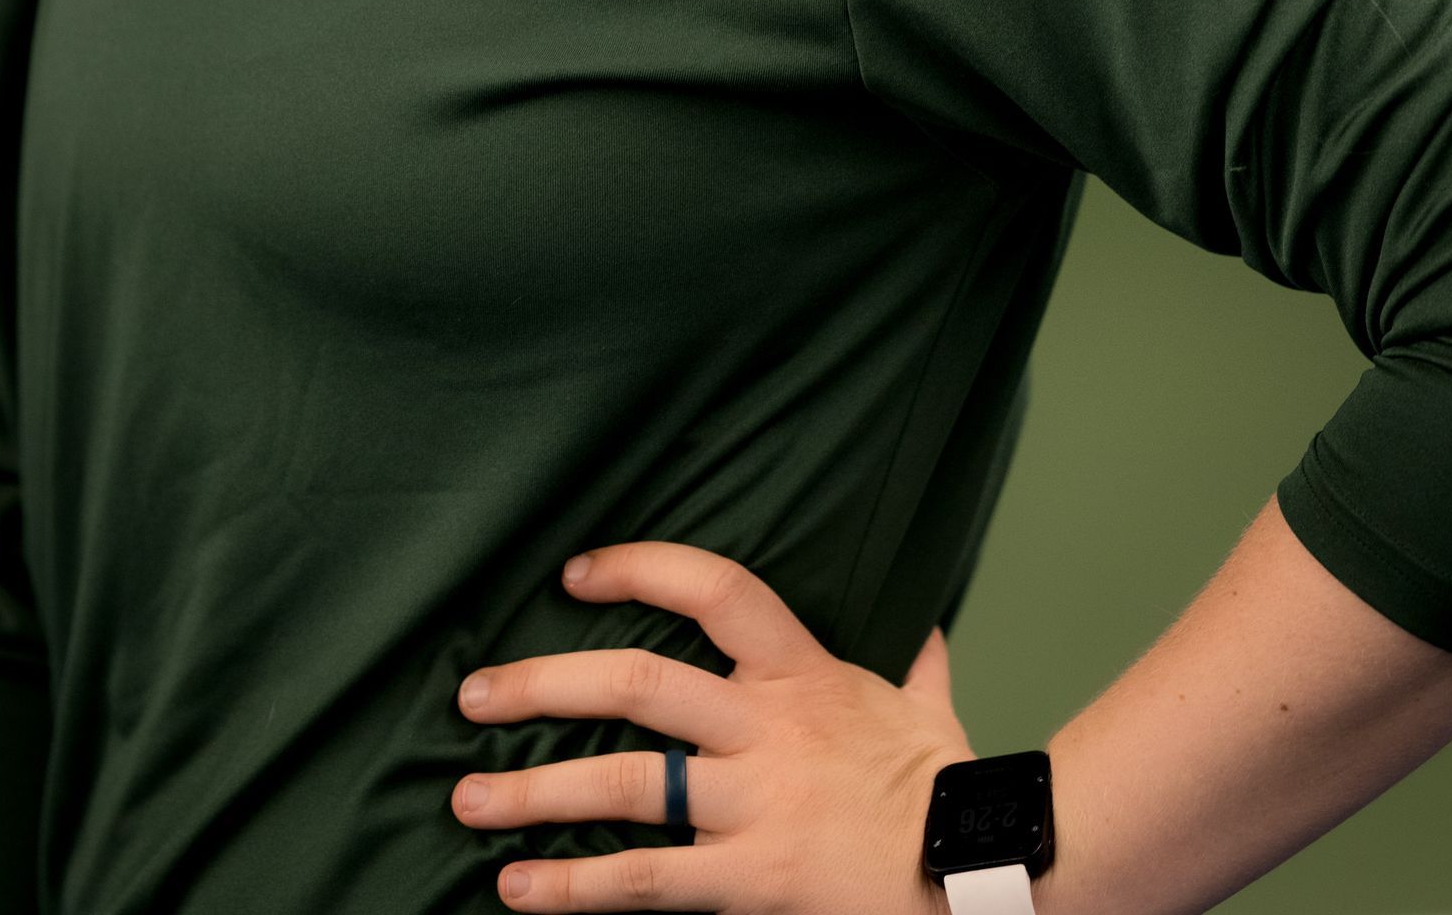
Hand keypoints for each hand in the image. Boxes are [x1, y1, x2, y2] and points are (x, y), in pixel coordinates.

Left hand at [450, 537, 972, 907]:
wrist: (983, 876)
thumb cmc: (951, 793)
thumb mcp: (928, 705)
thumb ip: (915, 658)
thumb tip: (926, 621)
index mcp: (802, 673)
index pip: (714, 589)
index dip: (640, 568)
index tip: (575, 573)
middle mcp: (765, 730)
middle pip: (636, 684)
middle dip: (543, 684)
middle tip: (473, 693)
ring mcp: (753, 806)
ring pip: (623, 785)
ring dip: (534, 789)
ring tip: (468, 797)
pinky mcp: (749, 883)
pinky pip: (646, 883)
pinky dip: (575, 887)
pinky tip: (519, 888)